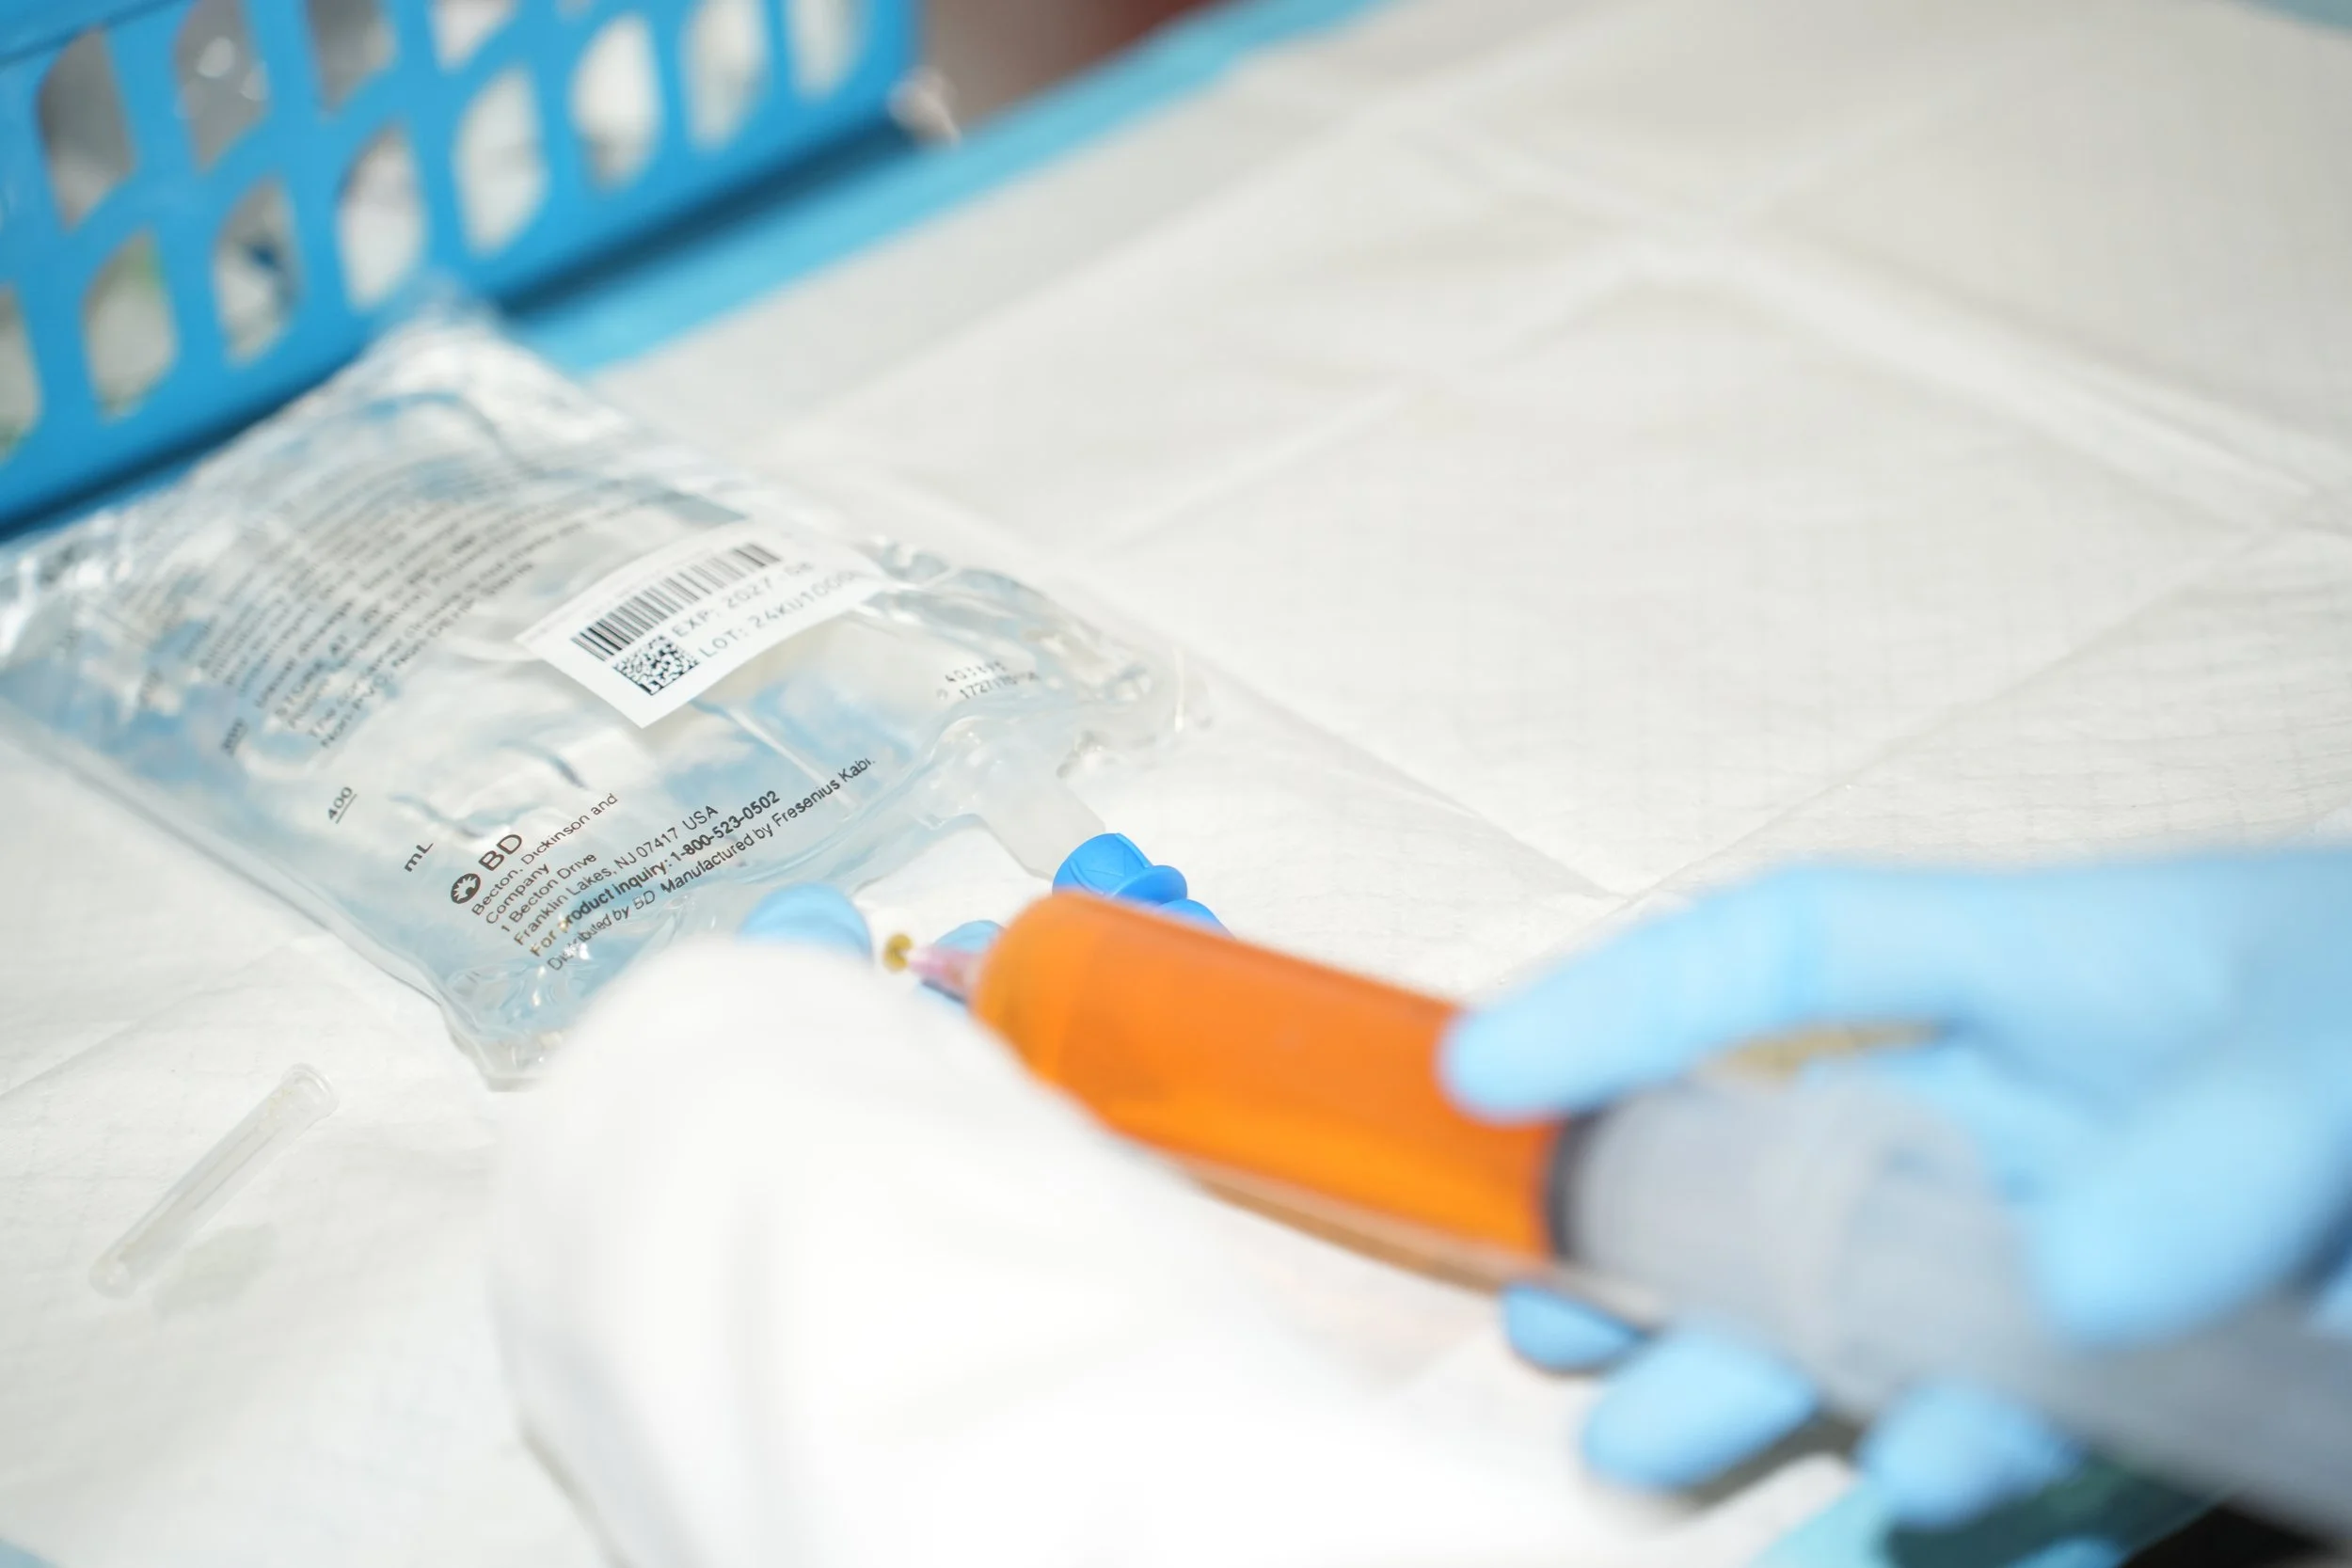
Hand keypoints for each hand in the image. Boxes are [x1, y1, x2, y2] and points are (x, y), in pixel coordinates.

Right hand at [1441, 853, 2351, 1526]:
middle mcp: (2051, 1129)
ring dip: (1771, 1406)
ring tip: (1656, 1457)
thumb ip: (2241, 1139)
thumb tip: (2069, 1296)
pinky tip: (1868, 1554)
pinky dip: (1954, 1520)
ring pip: (1890, 1347)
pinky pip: (2041, 1474)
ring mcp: (2112, 1279)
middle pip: (1804, 1183)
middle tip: (1559, 1334)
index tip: (1480, 1085)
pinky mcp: (2191, 1411)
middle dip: (1667, 1257)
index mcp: (2055, 979)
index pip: (1786, 957)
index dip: (1624, 1005)